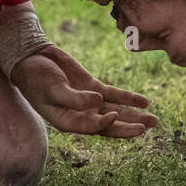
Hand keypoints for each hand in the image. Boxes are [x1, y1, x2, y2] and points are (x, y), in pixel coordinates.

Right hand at [10, 45, 154, 137]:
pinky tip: (144, 101)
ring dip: (134, 115)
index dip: (106, 123)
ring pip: (116, 111)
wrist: (31, 59)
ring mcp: (88, 101)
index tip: (115, 115)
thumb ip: (75, 99)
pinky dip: (128, 98)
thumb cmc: (36, 77)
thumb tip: (99, 102)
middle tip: (148, 127)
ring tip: (154, 120)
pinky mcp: (92, 87)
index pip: (93, 127)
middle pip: (110, 125)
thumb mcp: (53, 88)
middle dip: (130, 127)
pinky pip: (114, 95)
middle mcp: (80, 115)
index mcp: (68, 121)